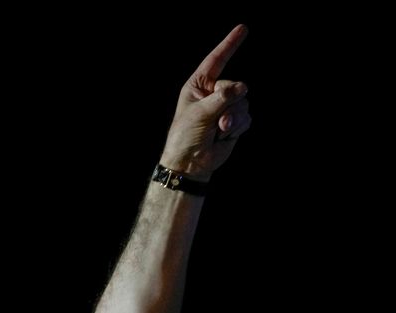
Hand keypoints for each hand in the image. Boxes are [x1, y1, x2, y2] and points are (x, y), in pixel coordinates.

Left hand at [160, 24, 250, 180]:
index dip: (229, 44)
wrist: (191, 163)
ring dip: (233, 119)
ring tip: (218, 131)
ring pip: (244, 103)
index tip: (242, 28)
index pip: (216, 60)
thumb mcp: (200, 113)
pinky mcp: (235, 121)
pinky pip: (247, 117)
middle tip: (216, 122)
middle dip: (229, 104)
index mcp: (198, 85)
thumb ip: (222, 97)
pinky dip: (238, 128)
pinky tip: (224, 137)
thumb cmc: (186, 136)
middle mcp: (213, 93)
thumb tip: (243, 87)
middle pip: (235, 86)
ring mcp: (225, 107)